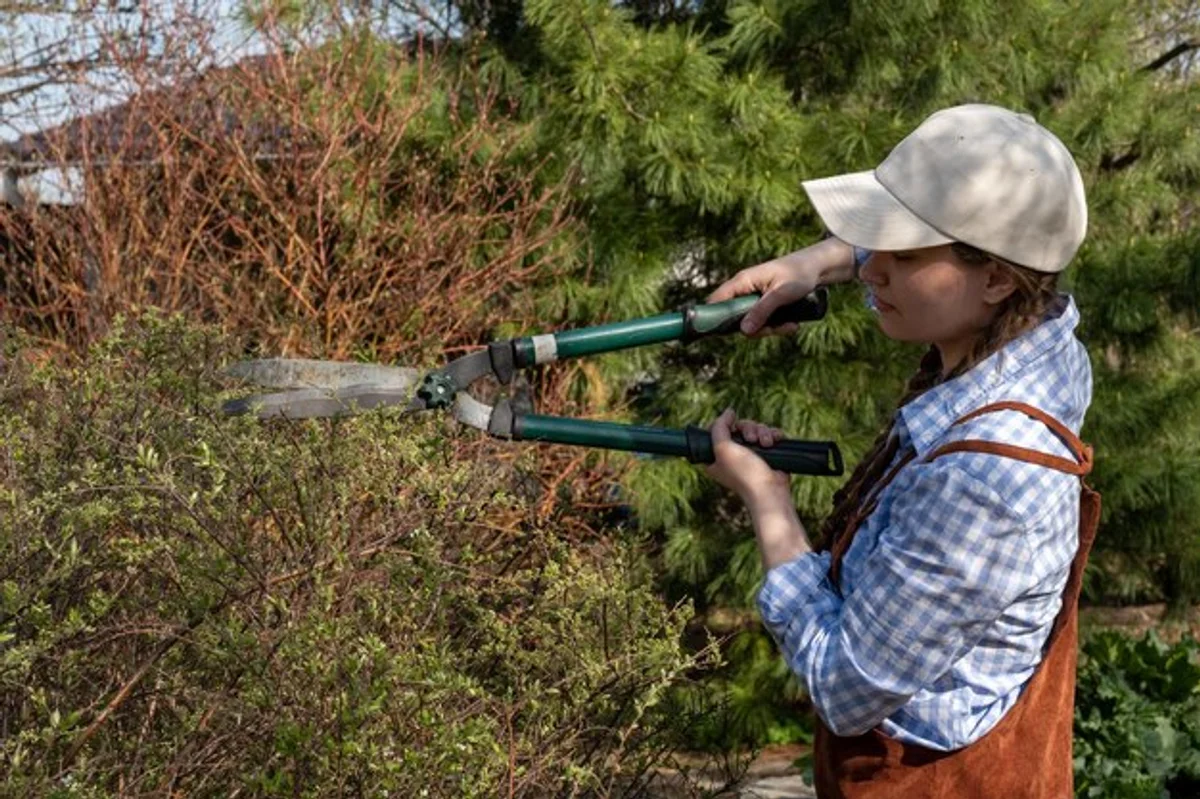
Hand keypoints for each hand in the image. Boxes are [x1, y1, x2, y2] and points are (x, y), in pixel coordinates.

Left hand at [704, 408, 791, 502]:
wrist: (769, 490)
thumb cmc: (744, 473)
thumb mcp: (722, 447)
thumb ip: (719, 427)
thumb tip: (729, 412)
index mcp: (716, 456)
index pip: (716, 431)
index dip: (724, 425)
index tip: (731, 427)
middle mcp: (732, 455)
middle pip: (739, 427)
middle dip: (748, 428)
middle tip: (751, 439)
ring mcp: (750, 454)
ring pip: (755, 429)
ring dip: (762, 432)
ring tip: (766, 444)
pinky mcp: (767, 454)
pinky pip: (769, 435)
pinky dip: (773, 435)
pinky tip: (774, 441)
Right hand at [706, 238, 852, 336]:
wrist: (820, 267)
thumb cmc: (800, 273)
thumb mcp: (781, 294)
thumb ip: (762, 311)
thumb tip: (743, 331)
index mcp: (743, 281)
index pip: (717, 300)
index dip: (716, 317)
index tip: (724, 333)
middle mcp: (746, 289)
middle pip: (736, 318)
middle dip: (757, 328)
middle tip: (776, 329)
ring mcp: (755, 297)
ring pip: (753, 322)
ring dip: (771, 328)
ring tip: (791, 325)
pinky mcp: (766, 303)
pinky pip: (764, 320)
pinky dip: (777, 325)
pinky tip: (792, 324)